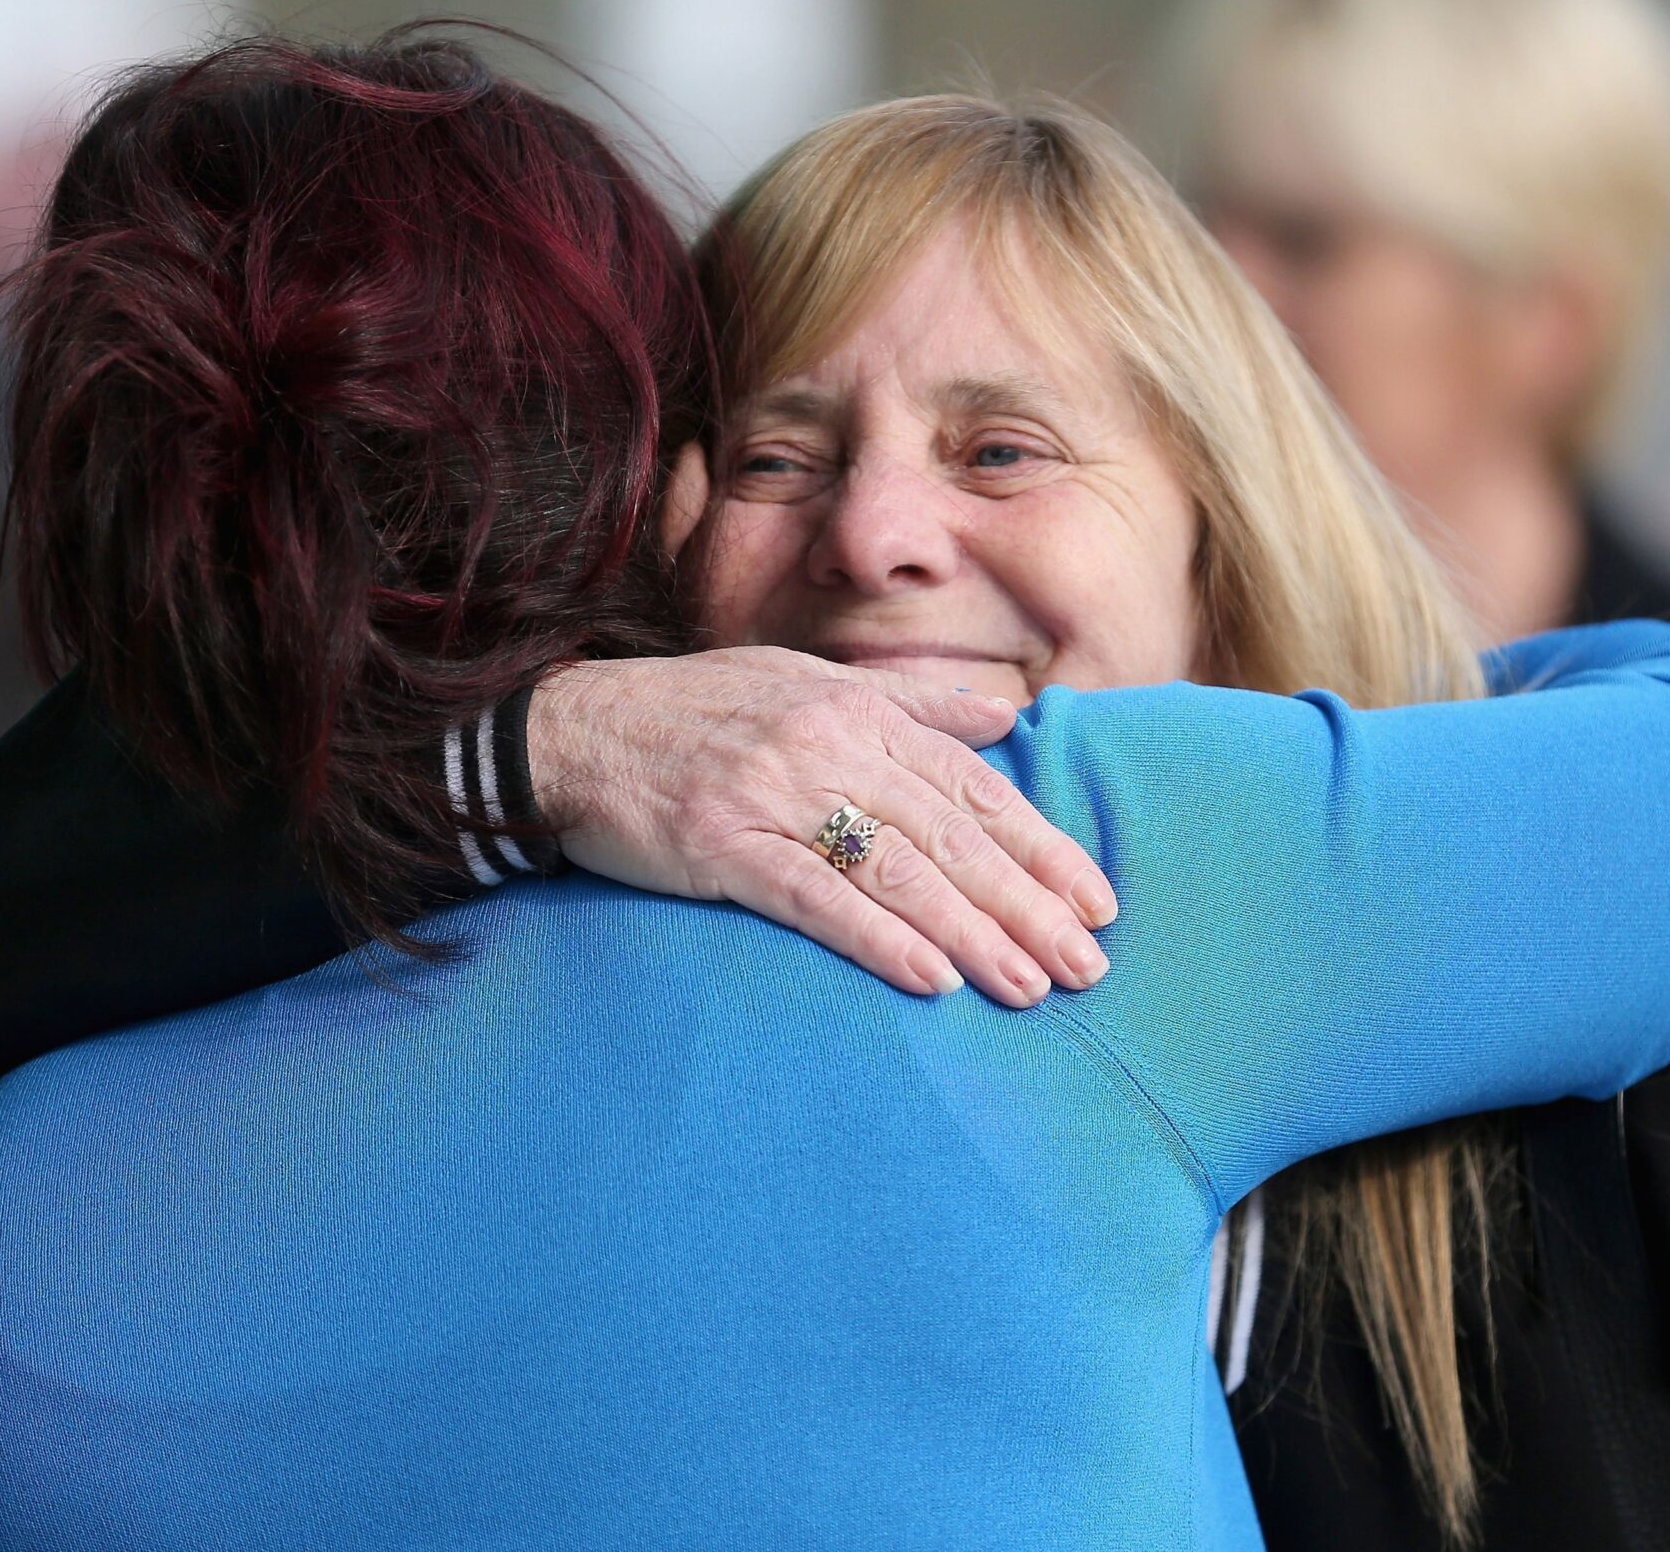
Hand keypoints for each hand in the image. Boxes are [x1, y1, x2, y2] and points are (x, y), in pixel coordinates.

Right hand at [527, 648, 1116, 1007]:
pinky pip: (813, 896)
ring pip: (894, 869)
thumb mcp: (807, 684)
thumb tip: (1007, 717)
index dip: (1041, 848)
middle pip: (949, 835)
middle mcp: (825, 744)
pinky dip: (878, 939)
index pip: (973, 788)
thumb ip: (911, 706)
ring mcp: (771, 792)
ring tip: (1029, 985)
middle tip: (1087, 965)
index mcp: (856, 711)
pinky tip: (931, 979)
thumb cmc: (697, 713)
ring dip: (972, 932)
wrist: (571, 732)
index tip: (1097, 902)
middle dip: (1027, 904)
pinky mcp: (720, 842)